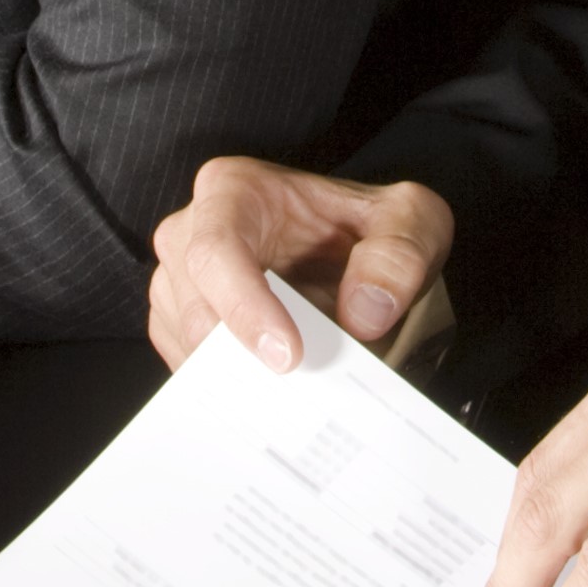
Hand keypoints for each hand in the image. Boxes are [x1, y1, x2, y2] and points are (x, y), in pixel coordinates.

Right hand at [146, 156, 453, 372]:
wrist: (351, 256)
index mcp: (232, 190)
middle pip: (196, 308)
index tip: (288, 357)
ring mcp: (178, 282)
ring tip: (296, 393)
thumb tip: (363, 313)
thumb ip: (399, 254)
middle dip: (246, 356)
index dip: (245, 307)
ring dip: (239, 378)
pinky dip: (228, 390)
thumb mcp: (410, 219)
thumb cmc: (366, 228)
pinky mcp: (178, 326)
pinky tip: (272, 396)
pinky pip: (188, 370)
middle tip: (305, 387)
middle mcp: (190, 232)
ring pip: (189, 345)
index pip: (218, 249)